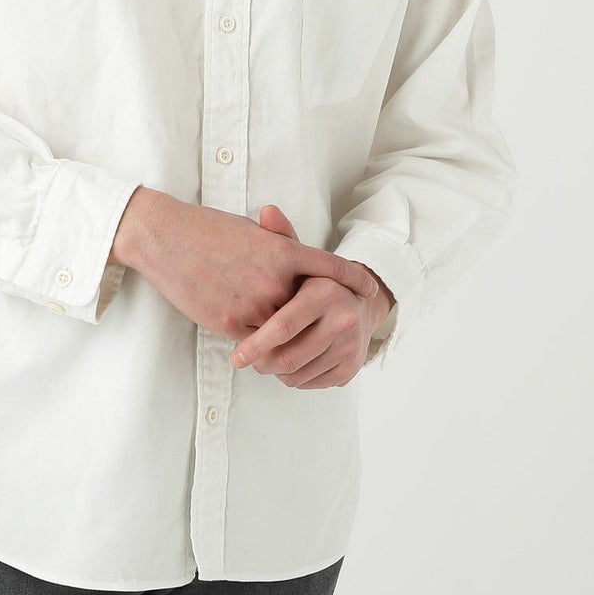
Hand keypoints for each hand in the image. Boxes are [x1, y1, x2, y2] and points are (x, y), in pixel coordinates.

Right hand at [117, 187, 377, 345]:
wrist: (165, 237)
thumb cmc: (206, 228)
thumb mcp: (249, 229)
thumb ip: (277, 245)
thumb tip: (296, 256)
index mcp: (281, 250)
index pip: (331, 268)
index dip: (354, 280)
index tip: (370, 289)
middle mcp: (274, 280)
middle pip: (309, 308)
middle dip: (315, 316)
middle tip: (329, 324)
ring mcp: (253, 304)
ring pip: (284, 332)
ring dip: (288, 339)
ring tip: (294, 344)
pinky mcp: (230, 323)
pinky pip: (257, 344)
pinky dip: (262, 346)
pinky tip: (261, 348)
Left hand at [228, 205, 391, 388]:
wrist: (358, 305)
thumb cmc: (312, 280)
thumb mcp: (296, 257)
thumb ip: (280, 237)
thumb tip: (267, 210)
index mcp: (326, 294)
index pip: (283, 327)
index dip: (255, 344)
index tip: (235, 355)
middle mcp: (343, 322)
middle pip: (288, 357)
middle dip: (261, 362)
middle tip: (244, 359)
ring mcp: (349, 348)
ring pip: (296, 374)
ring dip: (273, 371)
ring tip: (261, 358)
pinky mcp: (349, 371)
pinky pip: (308, 384)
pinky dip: (291, 378)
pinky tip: (283, 364)